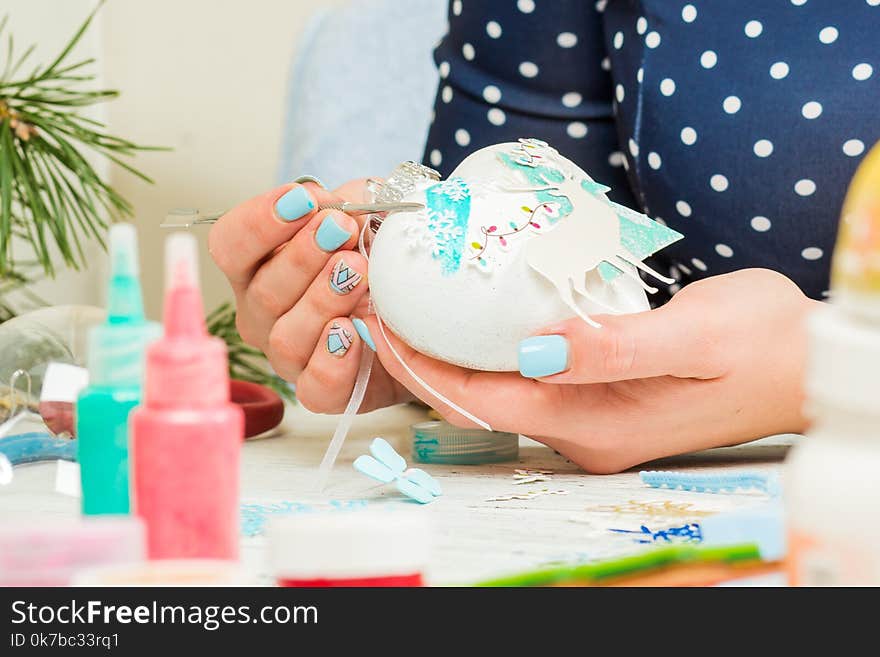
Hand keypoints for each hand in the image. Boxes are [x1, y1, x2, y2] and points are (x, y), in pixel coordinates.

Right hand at [208, 179, 412, 412]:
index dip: (260, 221)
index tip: (305, 200)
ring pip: (286, 336)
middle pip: (261, 290)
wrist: (417, 318)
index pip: (232, 245)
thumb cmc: (379, 263)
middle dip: (303, 255)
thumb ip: (354, 204)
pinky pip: (315, 386)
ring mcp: (289, 356)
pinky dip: (333, 360)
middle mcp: (264, 314)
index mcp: (260, 267)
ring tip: (359, 273)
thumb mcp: (369, 218)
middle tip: (342, 229)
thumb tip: (344, 203)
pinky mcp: (324, 391)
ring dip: (323, 300)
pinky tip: (353, 333)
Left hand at [362, 269, 818, 472]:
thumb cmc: (766, 344)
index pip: (484, 400)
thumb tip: (536, 349)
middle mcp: (585, 433)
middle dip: (425, 362)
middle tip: (381, 308)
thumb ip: (615, 348)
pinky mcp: (603, 401)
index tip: (382, 326)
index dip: (426, 368)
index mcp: (598, 424)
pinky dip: (492, 350)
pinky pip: (528, 379)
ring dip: (454, 354)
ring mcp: (592, 421)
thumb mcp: (698, 335)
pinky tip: (477, 316)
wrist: (807, 364)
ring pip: (500, 391)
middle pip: (481, 401)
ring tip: (415, 306)